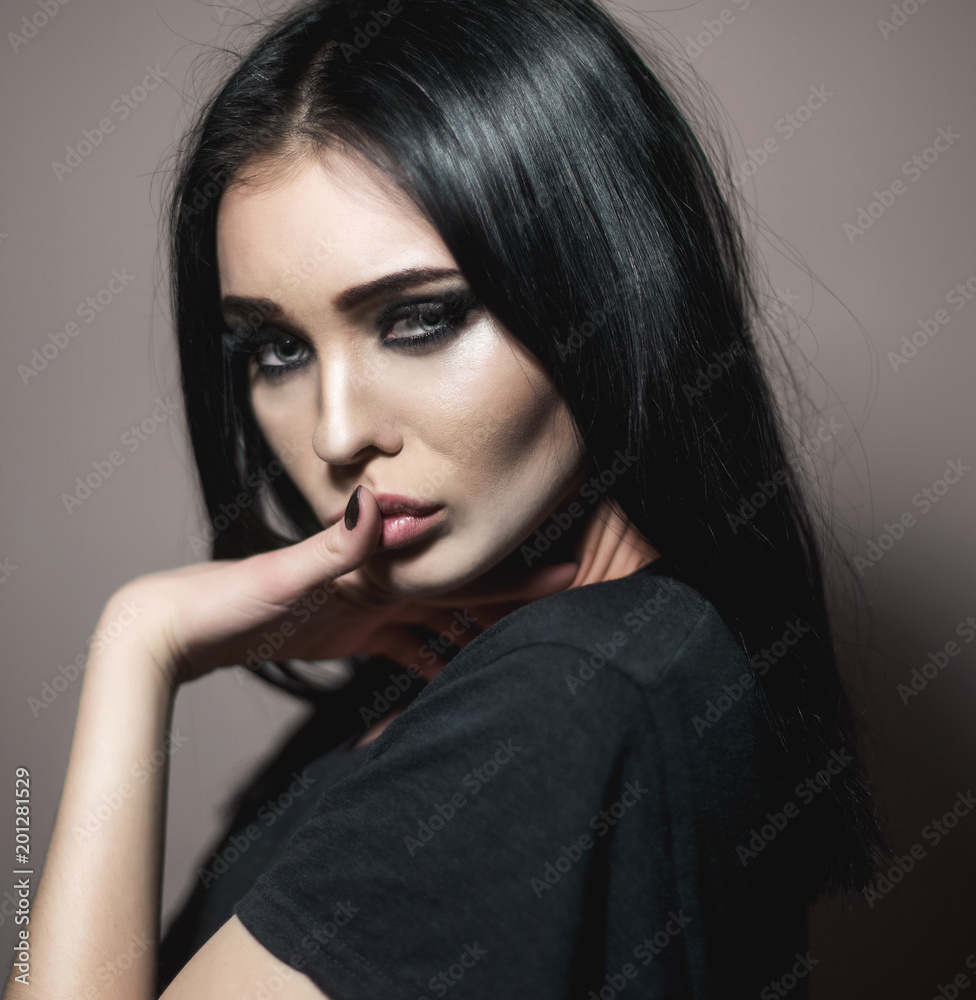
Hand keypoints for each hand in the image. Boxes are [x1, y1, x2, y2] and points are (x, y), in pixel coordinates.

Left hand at [96, 486, 578, 688]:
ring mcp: (369, 607)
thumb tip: (384, 499)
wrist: (179, 624)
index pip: (461, 574)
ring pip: (440, 623)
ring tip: (520, 656)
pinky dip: (432, 662)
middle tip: (564, 614)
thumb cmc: (226, 597)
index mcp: (377, 566)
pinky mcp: (352, 632)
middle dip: (511, 606)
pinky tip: (456, 677)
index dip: (517, 576)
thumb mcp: (285, 572)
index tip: (571, 571)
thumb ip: (337, 542)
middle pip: (462, 596)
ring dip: (477, 638)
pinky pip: (406, 650)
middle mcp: (382, 581)